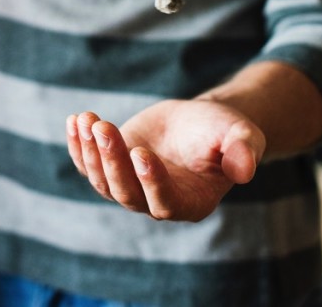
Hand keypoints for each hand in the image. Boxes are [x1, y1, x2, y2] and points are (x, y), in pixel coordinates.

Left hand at [66, 99, 265, 221]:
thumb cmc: (225, 131)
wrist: (201, 122)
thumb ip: (244, 151)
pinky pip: (88, 165)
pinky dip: (78, 146)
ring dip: (90, 151)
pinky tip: (75, 121)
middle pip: (126, 193)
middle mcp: (156, 202)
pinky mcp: (113, 168)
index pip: (164, 203)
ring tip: (86, 119)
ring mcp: (131, 186)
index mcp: (191, 202)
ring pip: (103, 180)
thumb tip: (246, 170)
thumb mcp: (241, 135)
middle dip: (112, 160)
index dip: (150, 181)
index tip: (140, 152)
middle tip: (103, 127)